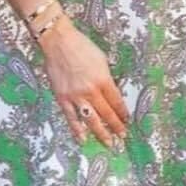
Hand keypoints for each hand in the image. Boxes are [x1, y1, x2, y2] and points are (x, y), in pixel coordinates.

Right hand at [39, 18, 128, 149]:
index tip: (127, 121)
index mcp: (103, 80)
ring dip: (101, 133)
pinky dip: (77, 129)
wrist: (58, 42)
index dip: (122, 113)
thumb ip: (106, 78)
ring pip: (91, 120)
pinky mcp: (62, 98)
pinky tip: (82, 139)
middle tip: (122, 137)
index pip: (116, 102)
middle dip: (116, 126)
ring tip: (109, 143)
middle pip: (106, 113)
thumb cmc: (82, 47)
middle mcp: (91, 91)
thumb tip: (110, 92)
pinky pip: (71, 117)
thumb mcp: (101, 60)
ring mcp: (75, 96)